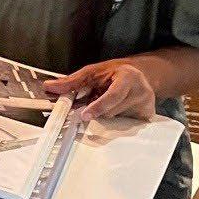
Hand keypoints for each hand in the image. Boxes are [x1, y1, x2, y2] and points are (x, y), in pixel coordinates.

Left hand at [44, 59, 158, 121]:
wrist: (141, 75)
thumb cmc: (114, 73)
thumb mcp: (94, 72)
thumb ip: (72, 81)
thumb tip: (49, 87)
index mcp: (129, 77)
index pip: (114, 95)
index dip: (98, 106)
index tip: (85, 115)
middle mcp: (141, 91)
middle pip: (113, 112)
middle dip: (98, 111)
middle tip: (89, 110)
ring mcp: (147, 106)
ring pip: (117, 121)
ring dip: (106, 116)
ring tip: (107, 104)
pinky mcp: (148, 117)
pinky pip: (126, 127)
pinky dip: (116, 122)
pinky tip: (118, 112)